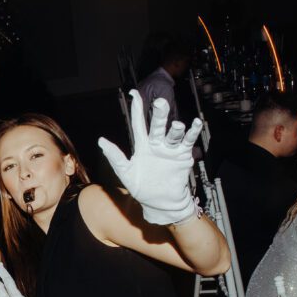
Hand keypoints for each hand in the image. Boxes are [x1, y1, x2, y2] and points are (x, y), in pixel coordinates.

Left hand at [98, 89, 200, 224]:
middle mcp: (157, 144)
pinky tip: (195, 124)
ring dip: (175, 128)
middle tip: (159, 102)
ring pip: (173, 133)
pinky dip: (192, 132)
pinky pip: (188, 141)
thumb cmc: (142, 188)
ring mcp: (170, 149)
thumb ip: (115, 157)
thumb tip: (101, 141)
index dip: (137, 109)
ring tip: (176, 125)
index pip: (139, 124)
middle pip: (157, 125)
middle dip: (159, 114)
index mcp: (142, 146)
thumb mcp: (125, 172)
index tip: (135, 93)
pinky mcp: (182, 155)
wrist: (160, 203)